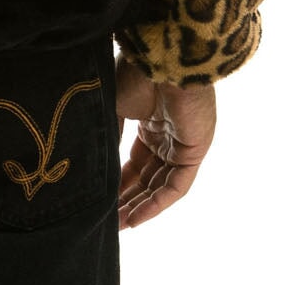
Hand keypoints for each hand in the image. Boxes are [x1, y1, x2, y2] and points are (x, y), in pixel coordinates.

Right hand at [115, 54, 216, 228]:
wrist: (160, 59)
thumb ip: (107, 136)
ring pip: (160, 186)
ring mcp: (181, 145)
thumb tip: (90, 166)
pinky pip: (176, 187)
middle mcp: (166, 137)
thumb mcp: (111, 107)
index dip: (117, 184)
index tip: (99, 202)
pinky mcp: (194, 151)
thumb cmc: (135, 74)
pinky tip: (136, 218)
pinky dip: (156, 204)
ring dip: (140, 207)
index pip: (134, 163)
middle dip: (127, 200)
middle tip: (106, 221)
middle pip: (146, 178)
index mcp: (148, 122)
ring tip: (117, 226)